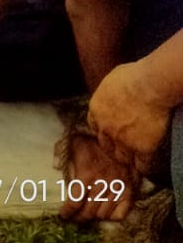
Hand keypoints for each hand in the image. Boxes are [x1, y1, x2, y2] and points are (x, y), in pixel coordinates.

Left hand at [58, 127, 134, 222]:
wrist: (119, 136)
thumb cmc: (92, 140)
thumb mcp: (72, 142)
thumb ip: (61, 153)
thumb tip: (54, 166)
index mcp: (86, 172)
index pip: (75, 201)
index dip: (68, 211)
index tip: (63, 215)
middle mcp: (102, 183)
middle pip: (88, 211)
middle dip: (79, 218)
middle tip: (74, 218)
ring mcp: (117, 189)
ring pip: (103, 215)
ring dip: (94, 217)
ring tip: (88, 215)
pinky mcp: (130, 192)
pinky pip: (120, 214)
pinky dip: (112, 217)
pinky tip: (105, 213)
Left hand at [88, 58, 172, 177]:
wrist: (148, 86)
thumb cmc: (132, 76)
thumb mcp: (111, 80)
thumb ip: (109, 92)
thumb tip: (114, 92)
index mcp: (96, 109)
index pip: (94, 125)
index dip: (102, 129)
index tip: (109, 130)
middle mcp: (106, 128)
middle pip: (106, 144)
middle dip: (113, 146)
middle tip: (122, 147)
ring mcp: (123, 140)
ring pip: (122, 157)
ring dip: (128, 158)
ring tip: (134, 159)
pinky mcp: (141, 149)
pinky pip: (141, 165)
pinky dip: (144, 166)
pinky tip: (147, 164)